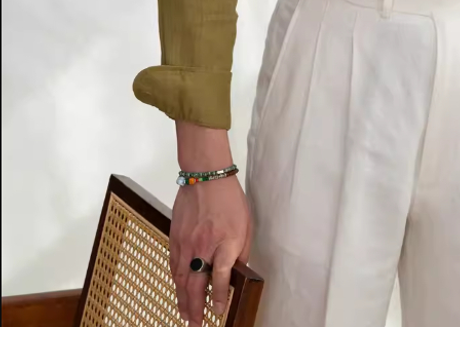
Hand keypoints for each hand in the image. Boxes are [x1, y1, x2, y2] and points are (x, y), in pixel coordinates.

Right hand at [170, 174, 251, 325]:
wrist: (205, 176)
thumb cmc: (229, 198)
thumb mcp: (245, 224)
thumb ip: (240, 251)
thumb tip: (236, 271)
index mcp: (225, 242)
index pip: (221, 278)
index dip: (219, 297)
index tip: (218, 311)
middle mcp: (204, 246)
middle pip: (196, 285)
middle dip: (196, 308)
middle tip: (197, 325)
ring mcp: (186, 243)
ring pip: (181, 279)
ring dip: (183, 299)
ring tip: (186, 315)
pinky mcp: (175, 238)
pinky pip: (174, 265)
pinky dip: (175, 281)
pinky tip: (177, 289)